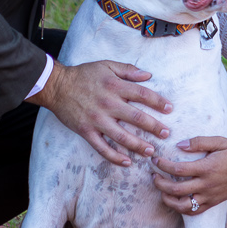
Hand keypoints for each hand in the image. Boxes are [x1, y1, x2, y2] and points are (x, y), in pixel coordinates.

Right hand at [41, 57, 169, 165]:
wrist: (57, 86)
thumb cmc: (83, 74)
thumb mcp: (106, 65)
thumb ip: (128, 70)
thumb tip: (148, 75)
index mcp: (115, 86)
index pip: (142, 94)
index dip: (158, 102)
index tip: (170, 108)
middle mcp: (108, 104)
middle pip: (136, 118)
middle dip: (154, 127)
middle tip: (166, 134)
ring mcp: (97, 120)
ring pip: (122, 136)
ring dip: (138, 145)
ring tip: (151, 151)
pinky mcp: (86, 131)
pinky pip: (102, 148)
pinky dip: (114, 157)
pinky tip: (126, 162)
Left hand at [153, 134, 226, 216]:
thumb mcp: (219, 141)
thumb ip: (199, 142)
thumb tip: (179, 145)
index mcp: (207, 168)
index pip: (178, 170)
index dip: (163, 165)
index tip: (155, 160)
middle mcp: (207, 185)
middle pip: (176, 190)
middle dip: (160, 184)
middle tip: (153, 176)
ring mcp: (209, 196)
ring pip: (183, 205)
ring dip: (168, 200)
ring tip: (161, 191)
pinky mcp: (213, 203)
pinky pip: (194, 211)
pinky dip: (181, 209)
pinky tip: (175, 201)